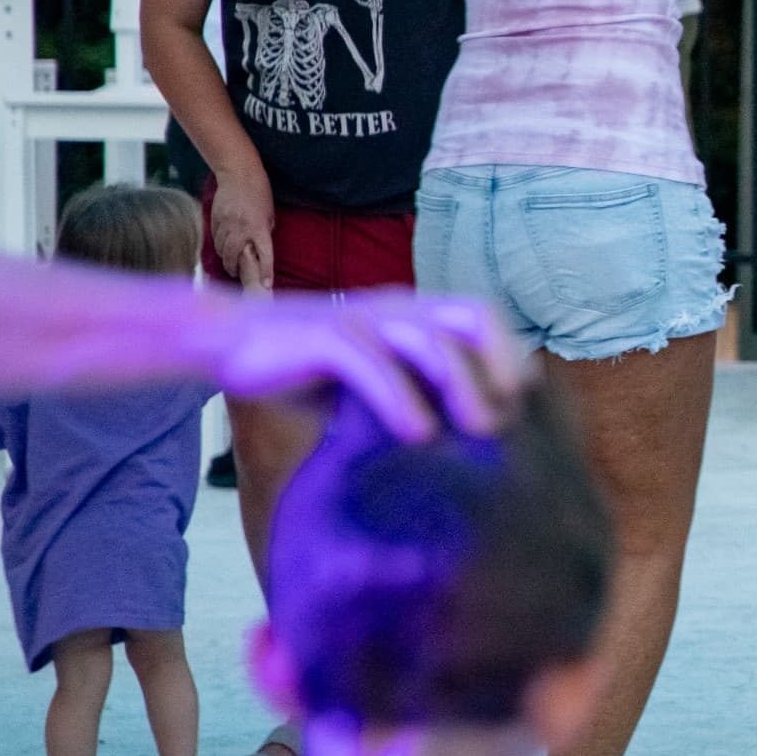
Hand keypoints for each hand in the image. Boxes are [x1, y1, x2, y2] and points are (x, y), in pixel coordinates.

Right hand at [208, 171, 277, 290]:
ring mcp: (225, 223)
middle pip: (234, 256)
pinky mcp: (214, 219)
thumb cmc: (259, 193)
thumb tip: (259, 250)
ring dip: (226, 260)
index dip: (265, 271)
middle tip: (238, 275)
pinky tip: (222, 250)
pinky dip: (219, 247)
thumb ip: (264, 232)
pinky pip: (215, 239)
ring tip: (230, 266)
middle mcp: (241, 227)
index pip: (264, 254)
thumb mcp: (269, 214)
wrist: (239, 173)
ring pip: (222, 250)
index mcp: (259, 227)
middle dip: (236, 269)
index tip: (266, 285)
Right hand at [208, 289, 526, 439]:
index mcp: (409, 314)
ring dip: (463, 385)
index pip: (480, 319)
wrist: (228, 343)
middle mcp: (394, 308)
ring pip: (428, 339)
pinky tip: (416, 435)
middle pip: (470, 316)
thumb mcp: (366, 384)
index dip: (510, 356)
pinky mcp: (324, 335)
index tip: (528, 406)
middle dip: (502, 362)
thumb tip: (451, 447)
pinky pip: (372, 362)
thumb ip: (406, 397)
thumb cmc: (304, 367)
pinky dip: (400, 398)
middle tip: (515, 417)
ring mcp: (360, 317)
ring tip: (482, 432)